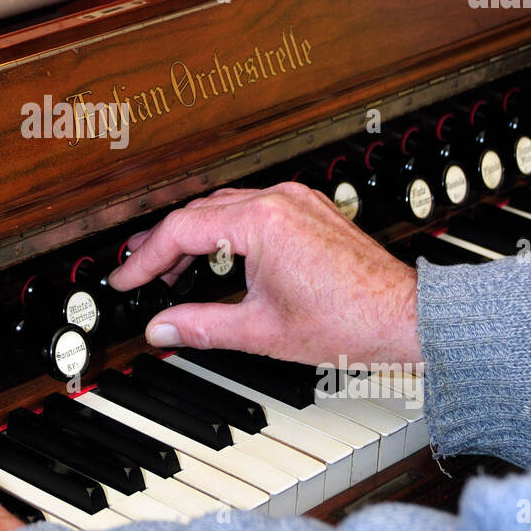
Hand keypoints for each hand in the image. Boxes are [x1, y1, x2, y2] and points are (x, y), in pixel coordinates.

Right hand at [107, 182, 420, 366]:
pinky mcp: (309, 210)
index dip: (145, 258)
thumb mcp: (259, 331)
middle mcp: (279, 200)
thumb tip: (161, 329)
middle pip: (198, 212)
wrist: (405, 318)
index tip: (126, 279)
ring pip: (223, 207)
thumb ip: (200, 326)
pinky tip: (217, 256)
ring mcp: (297, 201)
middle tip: (138, 272)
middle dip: (163, 244)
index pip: (181, 230)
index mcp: (262, 221)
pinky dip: (225, 230)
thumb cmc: (349, 321)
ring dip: (193, 236)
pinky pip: (252, 208)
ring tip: (172, 271)